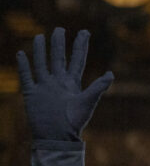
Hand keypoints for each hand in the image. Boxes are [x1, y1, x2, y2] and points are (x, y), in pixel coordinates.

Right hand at [16, 28, 113, 165]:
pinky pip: (26, 76)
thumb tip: (111, 74)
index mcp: (72, 83)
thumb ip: (97, 88)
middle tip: (59, 29)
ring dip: (40, 50)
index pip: (77, 59)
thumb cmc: (74, 123)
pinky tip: (21, 53)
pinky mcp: (31, 93)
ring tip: (40, 36)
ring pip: (41, 63)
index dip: (81, 45)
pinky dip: (24, 65)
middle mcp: (58, 82)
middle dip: (59, 43)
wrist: (56, 137)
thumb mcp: (87, 103)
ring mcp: (44, 86)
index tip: (85, 31)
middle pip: (58, 57)